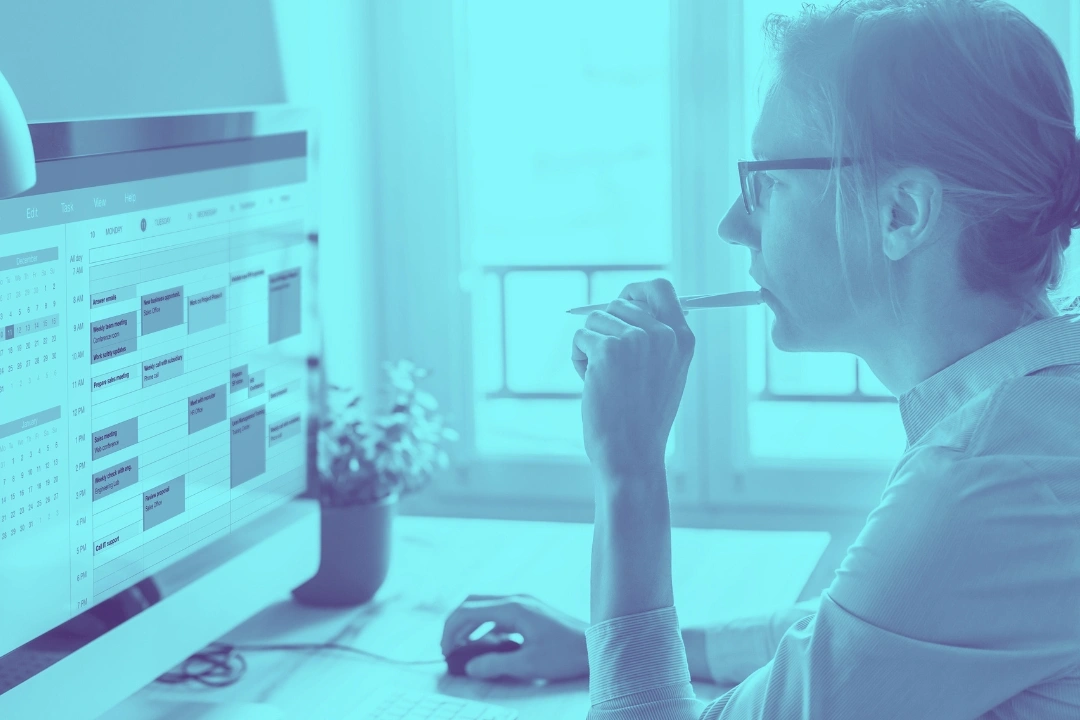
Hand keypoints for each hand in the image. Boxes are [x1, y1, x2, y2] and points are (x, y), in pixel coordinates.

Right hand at [440, 594, 588, 681]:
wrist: (596, 646)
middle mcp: (516, 600)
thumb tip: (470, 667)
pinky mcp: (530, 611)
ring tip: (463, 649)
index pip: (468, 610)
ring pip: (485, 607)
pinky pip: (499, 614)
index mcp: (513, 608)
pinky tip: (488, 647)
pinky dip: (486, 628)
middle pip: (473, 603)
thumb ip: (495, 665)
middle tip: (448, 648)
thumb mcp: (528, 664)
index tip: (444, 650)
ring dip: (470, 625)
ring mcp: (524, 603)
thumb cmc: (566, 654)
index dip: (450, 629)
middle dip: (456, 624)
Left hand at [570, 278, 694, 479]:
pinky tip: (591, 384)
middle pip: (618, 304)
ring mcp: (636, 340)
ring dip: (591, 347)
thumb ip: (655, 338)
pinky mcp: (608, 350)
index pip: (659, 288)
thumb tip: (626, 304)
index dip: (635, 291)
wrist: (631, 453)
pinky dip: (578, 359)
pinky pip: (580, 337)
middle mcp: (663, 334)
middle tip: (611, 367)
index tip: (621, 302)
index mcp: (682, 339)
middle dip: (605, 330)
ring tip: (604, 380)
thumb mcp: (665, 373)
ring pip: (595, 320)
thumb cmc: (643, 419)